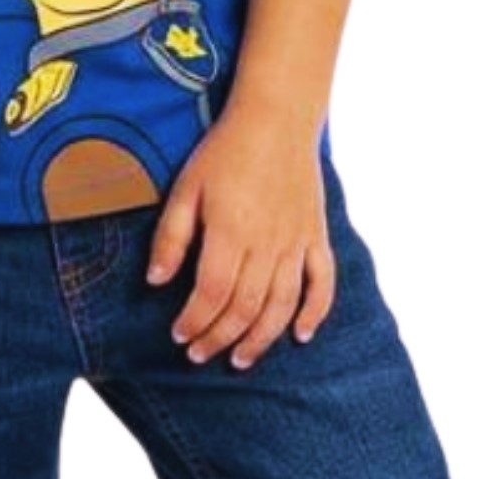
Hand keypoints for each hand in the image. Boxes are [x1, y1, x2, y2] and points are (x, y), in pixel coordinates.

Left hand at [145, 99, 335, 368]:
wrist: (277, 120)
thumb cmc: (224, 153)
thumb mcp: (186, 189)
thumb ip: (171, 237)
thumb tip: (155, 282)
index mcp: (230, 232)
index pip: (211, 294)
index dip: (194, 321)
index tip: (179, 335)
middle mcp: (266, 244)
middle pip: (244, 308)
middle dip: (220, 338)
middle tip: (200, 355)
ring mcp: (296, 243)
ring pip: (282, 305)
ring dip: (261, 338)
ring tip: (240, 359)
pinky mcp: (316, 237)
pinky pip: (323, 284)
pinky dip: (315, 313)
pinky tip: (300, 335)